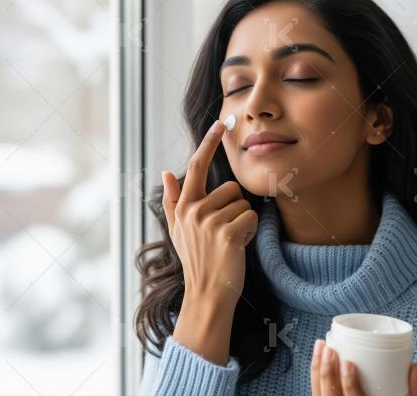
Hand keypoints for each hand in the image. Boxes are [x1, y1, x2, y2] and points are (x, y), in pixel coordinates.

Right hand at [161, 119, 257, 309]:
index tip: (220, 123)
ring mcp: (208, 222)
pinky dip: (249, 232)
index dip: (208, 143)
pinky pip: (250, 217)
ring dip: (242, 222)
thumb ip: (173, 200)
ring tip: (229, 241)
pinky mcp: (226, 232)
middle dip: (235, 208)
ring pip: (242, 203)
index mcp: (183, 207)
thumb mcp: (178, 230)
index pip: (196, 167)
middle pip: (231, 188)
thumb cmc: (198, 261)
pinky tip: (237, 247)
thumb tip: (167, 172)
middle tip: (225, 232)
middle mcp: (193, 211)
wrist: (207, 293)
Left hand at [310, 339, 416, 395]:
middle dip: (325, 372)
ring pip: (319, 394)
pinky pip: (317, 392)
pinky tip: (317, 357)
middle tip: (329, 348)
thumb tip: (415, 368)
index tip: (348, 363)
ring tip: (321, 345)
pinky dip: (315, 375)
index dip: (349, 385)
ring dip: (317, 369)